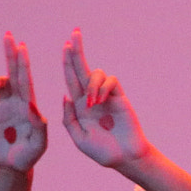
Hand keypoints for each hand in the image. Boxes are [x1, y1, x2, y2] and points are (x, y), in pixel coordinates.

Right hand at [0, 33, 46, 171]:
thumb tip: (32, 108)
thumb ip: (38, 127)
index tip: (22, 47)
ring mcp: (4, 106)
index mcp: (30, 106)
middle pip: (14, 73)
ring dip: (0, 74)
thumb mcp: (39, 145)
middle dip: (11, 54)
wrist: (12, 166)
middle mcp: (17, 101)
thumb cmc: (29, 156)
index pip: (26, 80)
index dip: (24, 63)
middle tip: (8, 35)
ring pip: (1, 82)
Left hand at [59, 29, 149, 168]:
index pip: (71, 78)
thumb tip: (66, 95)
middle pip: (82, 68)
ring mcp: (106, 96)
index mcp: (79, 106)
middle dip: (77, 51)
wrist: (125, 157)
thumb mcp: (79, 138)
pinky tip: (99, 102)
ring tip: (92, 103)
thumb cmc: (102, 151)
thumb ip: (70, 119)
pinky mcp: (120, 97)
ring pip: (97, 74)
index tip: (65, 45)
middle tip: (75, 33)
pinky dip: (103, 88)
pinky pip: (111, 81)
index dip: (67, 62)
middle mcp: (91, 97)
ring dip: (91, 84)